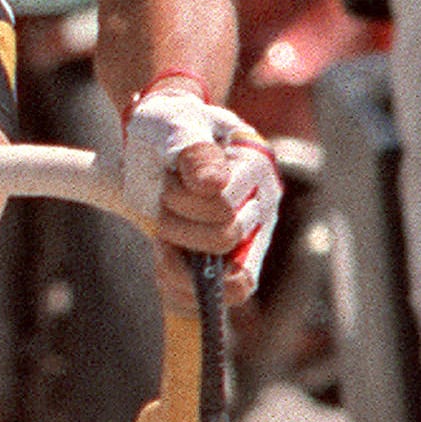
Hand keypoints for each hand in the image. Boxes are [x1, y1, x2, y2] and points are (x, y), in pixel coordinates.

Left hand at [119, 77, 278, 295]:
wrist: (164, 137)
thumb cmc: (169, 126)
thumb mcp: (175, 124)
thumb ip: (193, 151)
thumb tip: (212, 185)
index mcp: (254, 165)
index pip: (224, 205)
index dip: (185, 203)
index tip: (164, 185)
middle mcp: (262, 202)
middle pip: (224, 240)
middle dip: (177, 229)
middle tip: (158, 211)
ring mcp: (252, 233)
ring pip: (234, 284)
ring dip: (181, 269)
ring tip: (161, 245)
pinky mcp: (235, 258)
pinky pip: (223, 297)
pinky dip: (185, 291)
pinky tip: (165, 267)